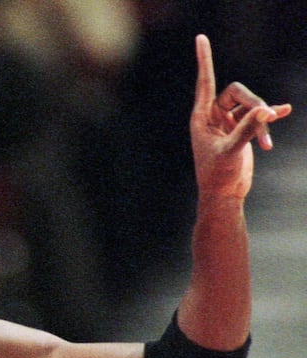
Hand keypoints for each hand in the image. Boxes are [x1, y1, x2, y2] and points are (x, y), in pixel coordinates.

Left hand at [190, 34, 291, 199]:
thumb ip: (247, 130)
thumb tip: (265, 110)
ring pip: (251, 105)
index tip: (200, 37)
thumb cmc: (218, 175)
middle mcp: (212, 116)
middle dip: (255, 104)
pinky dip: (269, 116)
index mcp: (201, 117)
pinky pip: (258, 115)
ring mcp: (228, 122)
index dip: (204, 59)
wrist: (224, 194)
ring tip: (267, 143)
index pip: (204, 81)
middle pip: (238, 92)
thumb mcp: (232, 151)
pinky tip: (283, 112)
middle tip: (266, 121)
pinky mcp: (241, 130)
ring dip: (262, 120)